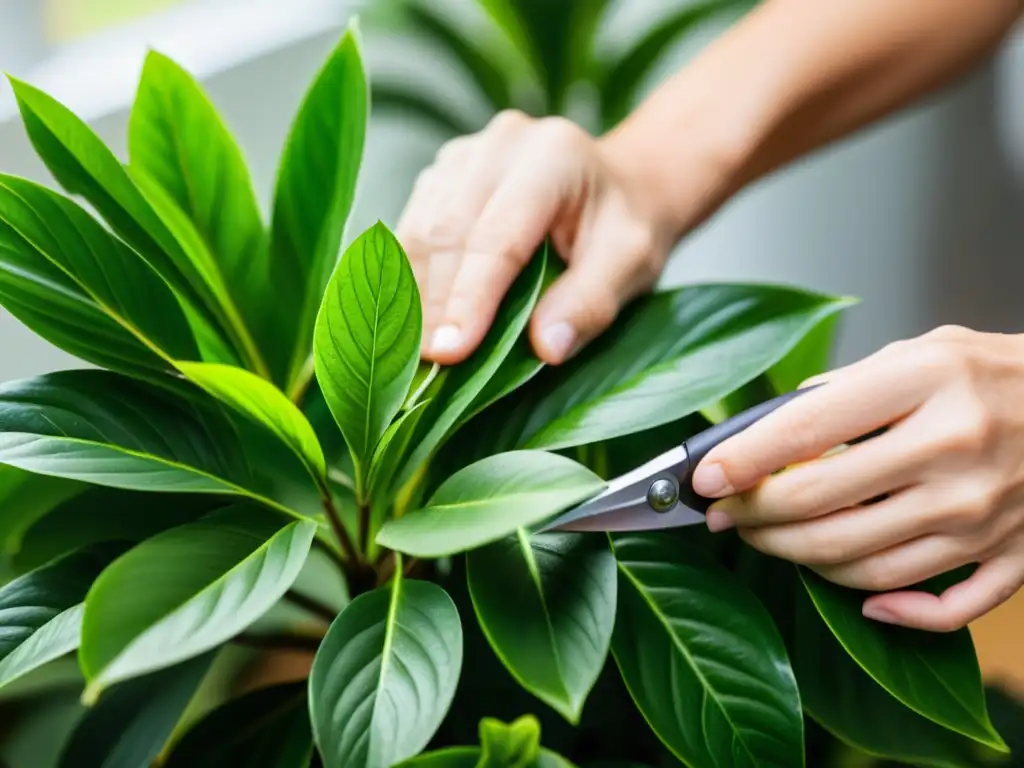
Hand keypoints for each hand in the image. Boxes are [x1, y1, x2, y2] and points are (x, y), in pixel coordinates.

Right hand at [395, 110, 714, 365]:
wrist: (621, 185)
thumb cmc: (627, 228)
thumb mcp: (632, 265)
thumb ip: (591, 303)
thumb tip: (545, 349)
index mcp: (552, 157)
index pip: (498, 236)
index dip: (470, 298)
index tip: (450, 354)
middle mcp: (501, 145)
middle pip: (448, 230)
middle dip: (433, 302)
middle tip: (425, 364)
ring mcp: (465, 154)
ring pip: (419, 228)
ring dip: (412, 293)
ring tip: (412, 350)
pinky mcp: (443, 174)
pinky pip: (412, 227)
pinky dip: (409, 276)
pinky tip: (412, 318)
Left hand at [691, 325, 1023, 631]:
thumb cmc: (991, 374)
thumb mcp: (916, 353)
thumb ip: (840, 392)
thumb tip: (760, 436)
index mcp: (926, 384)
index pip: (804, 430)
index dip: (740, 461)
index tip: (703, 478)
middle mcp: (954, 452)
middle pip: (817, 505)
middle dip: (752, 516)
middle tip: (725, 514)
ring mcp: (984, 513)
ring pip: (857, 563)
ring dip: (794, 558)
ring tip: (768, 540)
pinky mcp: (1012, 558)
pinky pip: (935, 608)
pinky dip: (882, 609)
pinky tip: (850, 593)